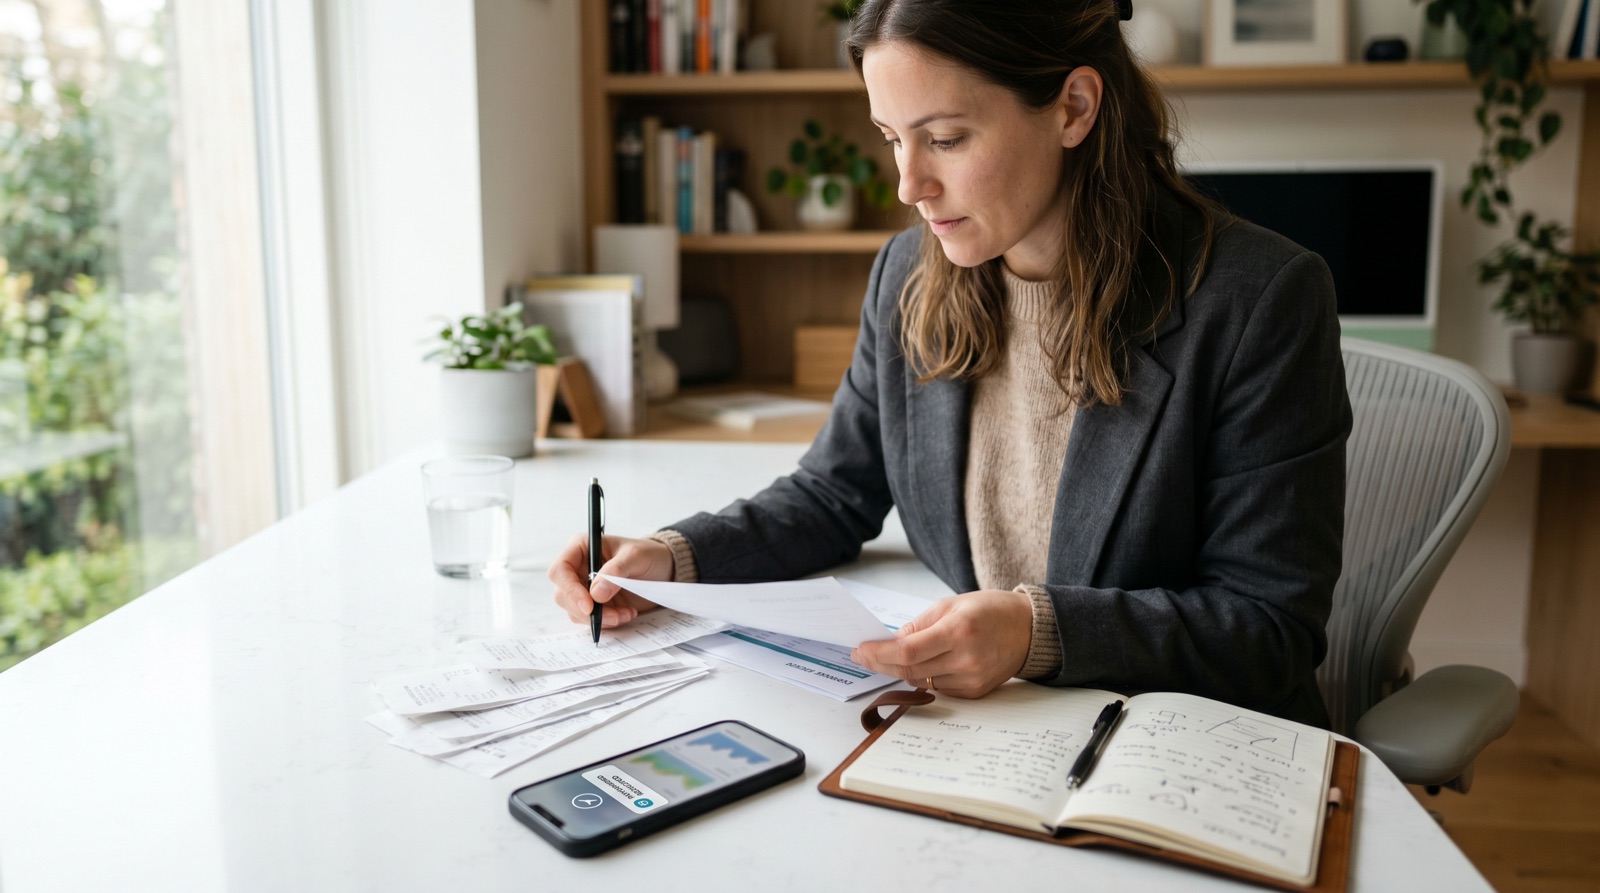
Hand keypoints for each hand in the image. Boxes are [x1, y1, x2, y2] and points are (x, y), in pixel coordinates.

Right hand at [548, 533, 671, 628]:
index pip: (560, 570)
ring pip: (575, 611)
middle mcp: (577, 568)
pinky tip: (626, 614)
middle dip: (587, 610)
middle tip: (614, 615)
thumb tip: (595, 594)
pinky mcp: (593, 604)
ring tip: (626, 613)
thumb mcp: (636, 556)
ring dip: (600, 619)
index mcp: (580, 548)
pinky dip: (606, 622)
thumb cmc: (648, 555)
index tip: (590, 606)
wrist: (662, 569)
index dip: (570, 590)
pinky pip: (589, 619)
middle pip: (563, 595)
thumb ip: (616, 571)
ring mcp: (583, 588)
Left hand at [850, 589, 1032, 697]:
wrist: (1028, 629)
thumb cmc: (989, 610)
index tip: (861, 650)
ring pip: (921, 681)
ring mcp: (971, 679)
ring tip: (888, 658)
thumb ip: (918, 626)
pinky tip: (922, 665)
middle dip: (882, 663)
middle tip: (864, 655)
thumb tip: (889, 643)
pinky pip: (938, 688)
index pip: (907, 651)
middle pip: (910, 670)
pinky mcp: (975, 692)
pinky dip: (924, 677)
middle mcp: (965, 659)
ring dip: (900, 671)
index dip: (879, 653)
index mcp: (958, 631)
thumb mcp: (950, 605)